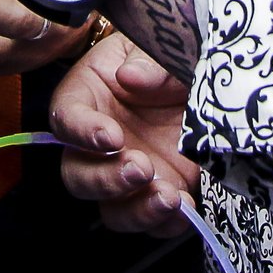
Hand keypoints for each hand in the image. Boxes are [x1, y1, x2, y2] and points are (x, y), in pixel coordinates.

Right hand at [52, 30, 197, 236]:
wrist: (206, 77)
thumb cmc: (170, 57)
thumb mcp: (161, 47)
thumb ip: (149, 62)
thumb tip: (131, 77)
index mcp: (88, 97)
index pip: (66, 118)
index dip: (82, 132)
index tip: (111, 137)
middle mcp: (99, 144)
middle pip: (78, 176)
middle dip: (106, 180)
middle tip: (141, 168)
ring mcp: (127, 173)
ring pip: (112, 209)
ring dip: (136, 210)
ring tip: (169, 197)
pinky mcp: (158, 193)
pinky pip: (152, 222)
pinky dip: (166, 224)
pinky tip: (184, 211)